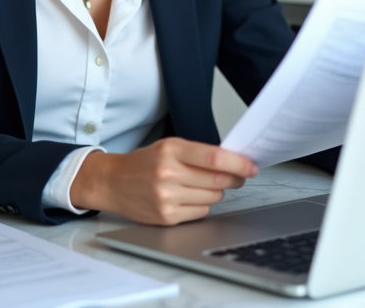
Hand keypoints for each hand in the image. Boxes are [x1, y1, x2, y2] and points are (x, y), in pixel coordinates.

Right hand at [69, 137, 257, 225]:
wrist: (113, 182)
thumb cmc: (144, 163)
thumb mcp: (169, 147)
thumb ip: (198, 153)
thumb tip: (234, 162)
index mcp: (171, 150)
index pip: (215, 158)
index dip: (239, 164)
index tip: (252, 167)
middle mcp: (168, 174)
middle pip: (218, 180)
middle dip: (234, 178)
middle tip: (238, 176)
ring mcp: (166, 197)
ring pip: (212, 198)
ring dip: (215, 192)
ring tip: (199, 185)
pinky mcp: (166, 217)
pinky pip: (201, 212)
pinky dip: (201, 205)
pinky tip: (188, 197)